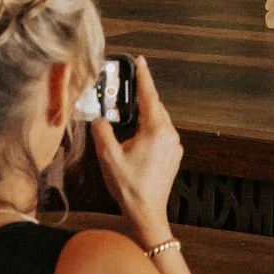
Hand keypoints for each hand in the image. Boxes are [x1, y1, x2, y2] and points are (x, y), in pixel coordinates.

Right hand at [91, 56, 182, 250]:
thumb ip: (102, 132)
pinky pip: (162, 133)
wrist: (147, 213)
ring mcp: (174, 144)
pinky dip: (151, 129)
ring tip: (130, 114)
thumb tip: (99, 119)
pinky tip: (138, 137)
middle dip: (141, 97)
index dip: (143, 76)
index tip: (140, 61)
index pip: (148, 95)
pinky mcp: (174, 154)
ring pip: (159, 120)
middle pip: (154, 107)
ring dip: (145, 115)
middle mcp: (169, 133)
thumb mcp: (109, 157)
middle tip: (128, 88)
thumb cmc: (129, 186)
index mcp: (155, 129)